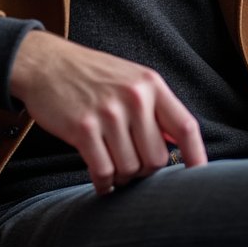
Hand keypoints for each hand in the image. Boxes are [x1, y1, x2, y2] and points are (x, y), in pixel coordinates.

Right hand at [9, 31, 206, 194]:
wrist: (47, 63)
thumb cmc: (92, 74)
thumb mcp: (132, 79)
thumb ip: (156, 108)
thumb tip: (178, 144)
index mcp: (151, 84)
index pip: (185, 127)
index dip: (197, 157)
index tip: (200, 179)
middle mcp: (134, 97)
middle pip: (157, 159)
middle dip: (145, 170)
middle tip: (131, 162)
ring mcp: (109, 113)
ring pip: (131, 169)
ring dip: (122, 176)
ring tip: (112, 163)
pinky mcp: (83, 129)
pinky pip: (104, 172)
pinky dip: (104, 183)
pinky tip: (101, 179)